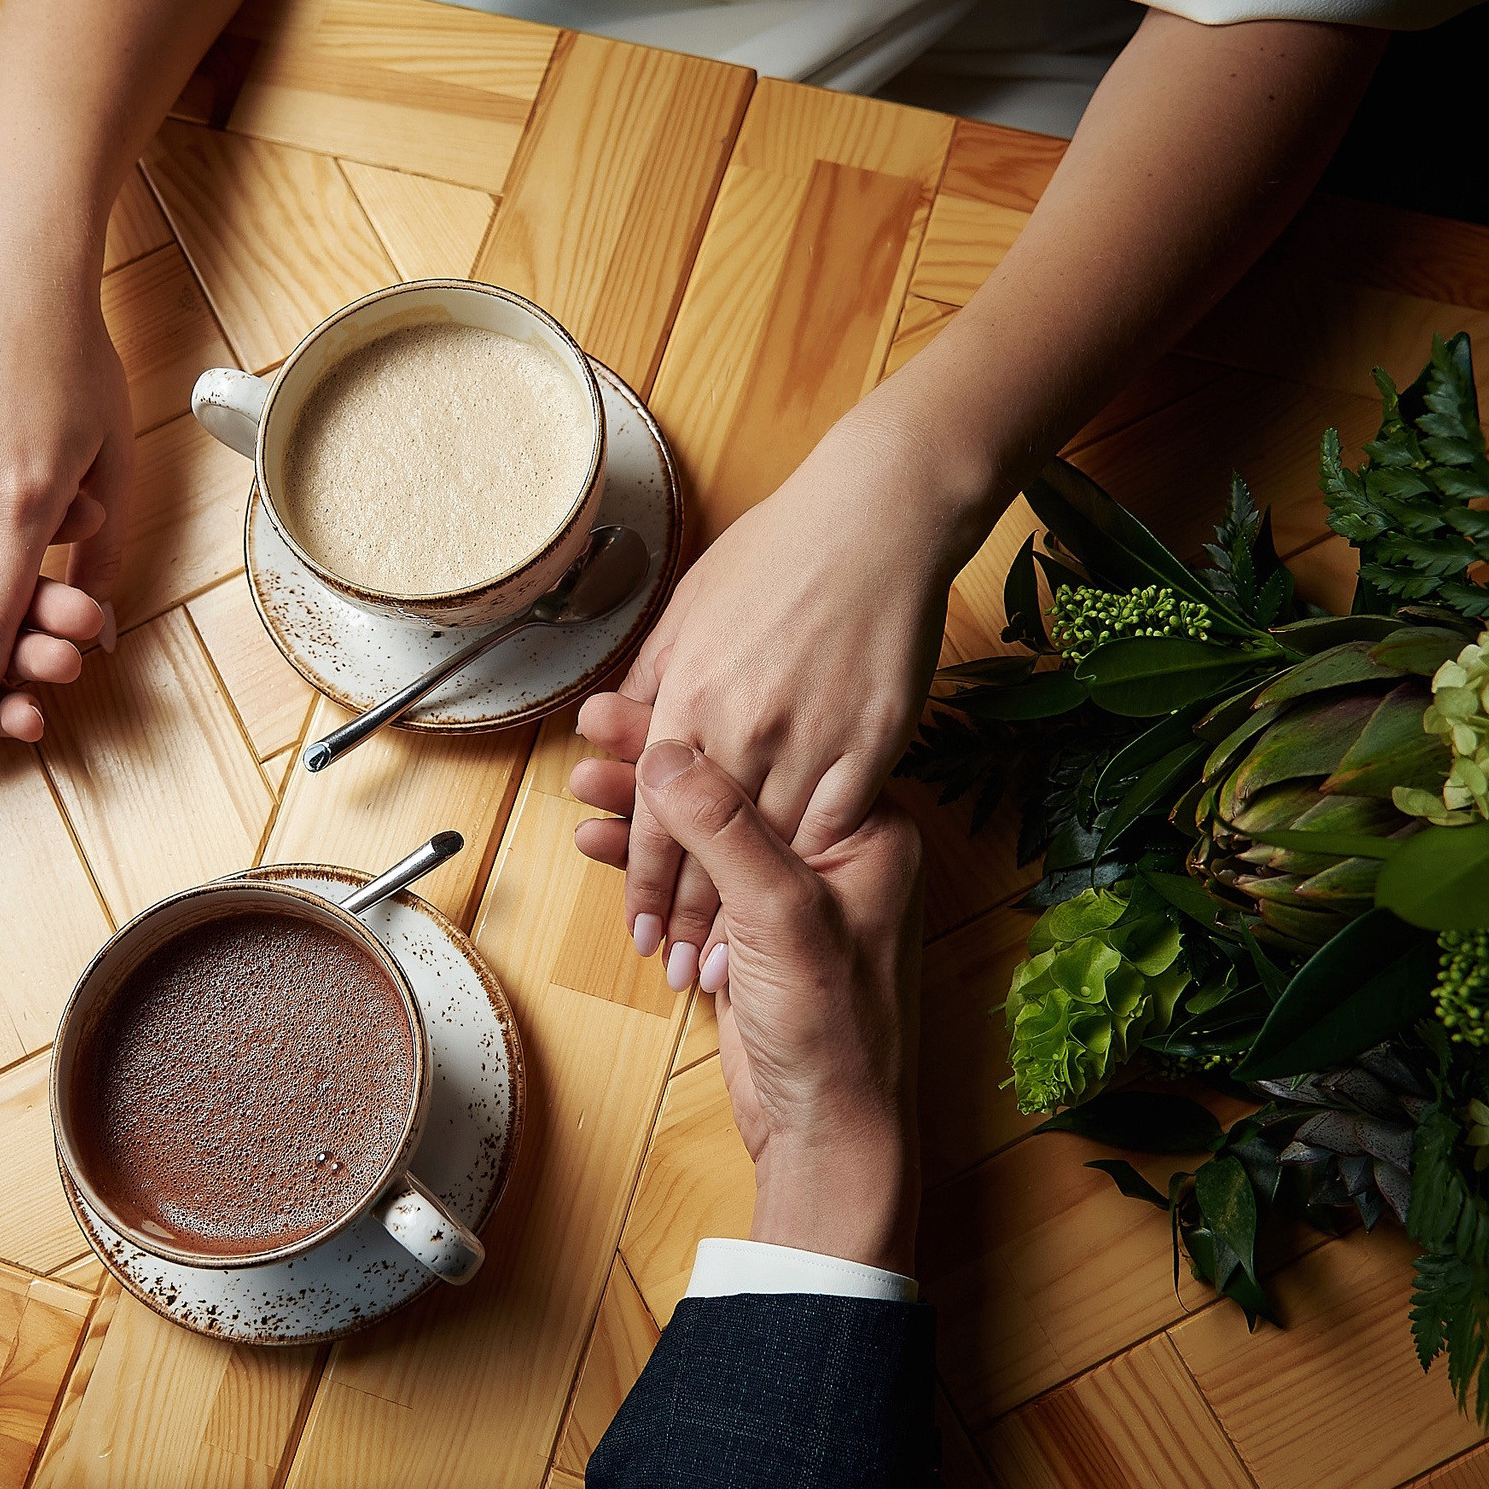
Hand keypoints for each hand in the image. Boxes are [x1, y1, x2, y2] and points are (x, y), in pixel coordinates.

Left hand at [572, 401, 974, 984]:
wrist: (876, 516)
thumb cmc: (778, 551)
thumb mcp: (688, 608)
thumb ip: (651, 677)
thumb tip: (612, 727)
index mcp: (691, 695)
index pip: (654, 815)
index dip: (645, 883)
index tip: (639, 933)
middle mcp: (744, 725)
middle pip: (708, 849)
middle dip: (688, 921)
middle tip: (675, 973)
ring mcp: (813, 735)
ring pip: (771, 851)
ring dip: (749, 917)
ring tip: (731, 969)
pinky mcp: (875, 739)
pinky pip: (840, 820)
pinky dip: (817, 870)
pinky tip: (806, 910)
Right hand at [618, 737, 922, 1269]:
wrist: (827, 1129)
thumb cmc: (834, 1030)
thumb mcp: (780, 913)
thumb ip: (724, 829)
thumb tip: (666, 753)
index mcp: (866, 832)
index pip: (775, 750)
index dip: (702, 723)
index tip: (637, 699)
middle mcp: (832, 853)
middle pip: (732, 783)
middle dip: (657, 762)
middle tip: (595, 725)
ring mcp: (789, 893)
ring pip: (704, 829)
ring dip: (642, 812)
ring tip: (581, 782)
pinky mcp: (751, 930)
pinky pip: (693, 876)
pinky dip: (647, 862)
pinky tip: (601, 844)